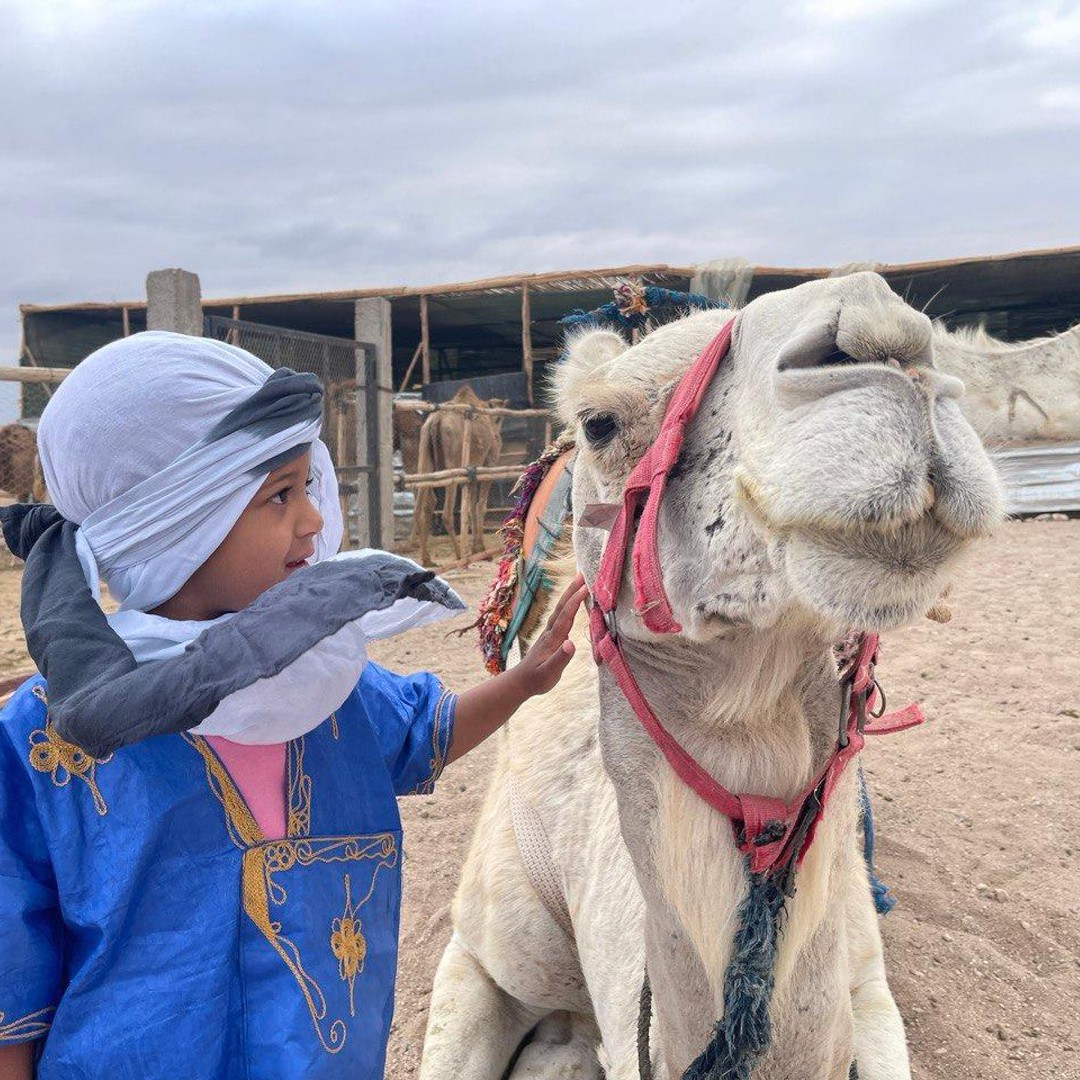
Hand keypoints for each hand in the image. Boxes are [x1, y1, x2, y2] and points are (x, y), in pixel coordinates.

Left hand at [513, 572, 588, 696]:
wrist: (520, 682)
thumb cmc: (536, 680)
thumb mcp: (548, 673)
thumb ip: (560, 659)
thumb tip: (571, 643)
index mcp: (552, 639)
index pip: (565, 617)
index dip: (575, 602)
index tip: (586, 588)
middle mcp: (550, 633)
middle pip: (561, 608)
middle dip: (572, 591)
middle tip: (582, 574)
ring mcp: (549, 634)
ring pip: (560, 610)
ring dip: (569, 595)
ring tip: (579, 583)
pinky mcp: (550, 637)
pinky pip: (561, 616)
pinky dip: (567, 606)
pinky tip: (571, 604)